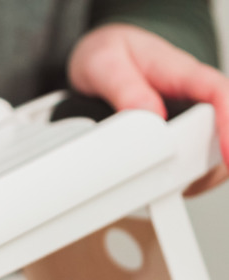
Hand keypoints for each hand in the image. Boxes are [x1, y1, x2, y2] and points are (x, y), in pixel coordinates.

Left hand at [68, 23, 228, 194]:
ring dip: (196, 173)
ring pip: (210, 150)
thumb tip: (149, 114)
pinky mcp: (178, 134)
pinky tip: (164, 187)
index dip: (228, 125)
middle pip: (221, 130)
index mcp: (181, 72)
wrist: (99, 57)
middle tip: (185, 181)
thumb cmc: (108, 56)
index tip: (227, 154)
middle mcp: (192, 96)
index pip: (218, 94)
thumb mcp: (104, 64)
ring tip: (169, 187)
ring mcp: (187, 117)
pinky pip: (190, 160)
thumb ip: (125, 87)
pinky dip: (181, 177)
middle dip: (214, 159)